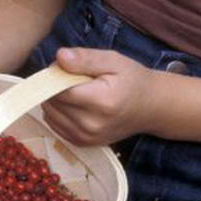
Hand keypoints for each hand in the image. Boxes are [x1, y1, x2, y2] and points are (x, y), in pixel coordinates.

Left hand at [42, 48, 158, 145]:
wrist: (151, 107)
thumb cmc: (132, 81)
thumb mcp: (113, 61)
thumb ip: (85, 58)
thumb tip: (59, 57)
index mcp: (101, 102)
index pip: (59, 90)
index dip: (56, 75)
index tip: (65, 67)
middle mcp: (91, 124)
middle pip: (52, 102)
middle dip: (53, 87)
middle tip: (72, 77)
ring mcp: (86, 137)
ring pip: (49, 114)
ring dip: (54, 100)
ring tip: (75, 91)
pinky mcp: (81, 143)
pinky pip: (54, 125)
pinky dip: (57, 112)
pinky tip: (74, 104)